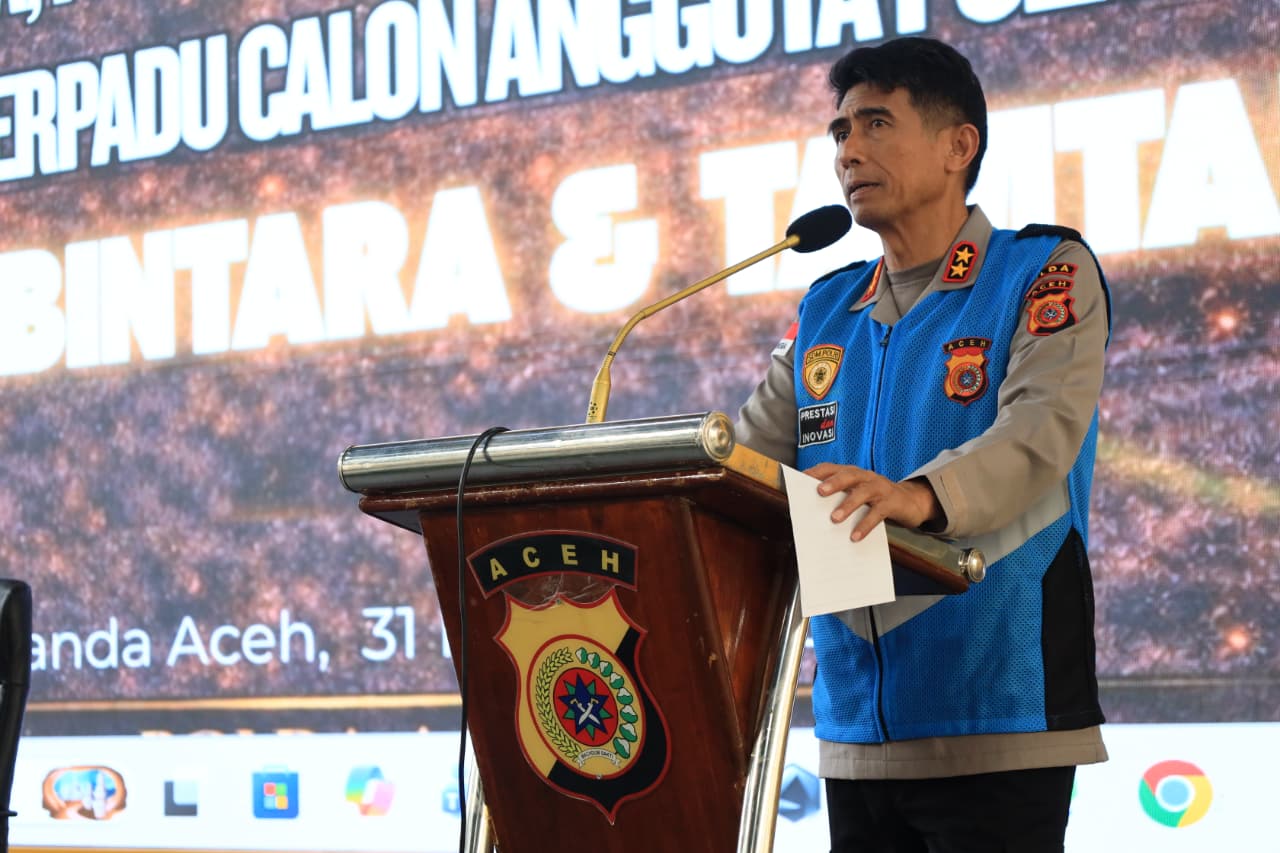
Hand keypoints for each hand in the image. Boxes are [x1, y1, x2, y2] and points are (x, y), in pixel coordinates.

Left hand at [804, 463, 941, 541]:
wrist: (910, 501)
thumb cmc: (875, 498)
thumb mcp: (857, 493)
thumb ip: (838, 496)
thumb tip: (811, 510)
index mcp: (853, 473)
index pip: (832, 468)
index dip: (816, 472)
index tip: (800, 479)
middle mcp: (865, 477)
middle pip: (848, 475)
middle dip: (833, 482)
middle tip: (819, 492)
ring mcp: (879, 488)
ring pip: (863, 493)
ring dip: (848, 505)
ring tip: (834, 519)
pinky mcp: (891, 503)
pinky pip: (877, 513)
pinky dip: (865, 525)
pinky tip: (855, 536)